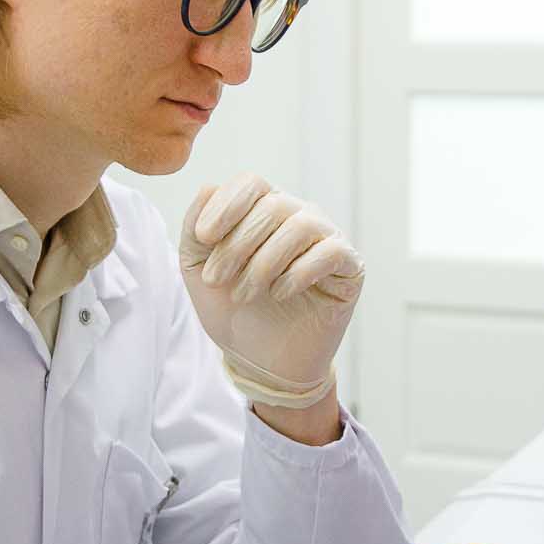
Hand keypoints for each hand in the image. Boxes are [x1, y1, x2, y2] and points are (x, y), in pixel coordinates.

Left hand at [178, 174, 362, 400]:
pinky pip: (330, 252)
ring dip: (264, 262)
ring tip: (244, 294)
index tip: (204, 238)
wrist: (260, 360)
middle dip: (237, 244)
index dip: (226, 205)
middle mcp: (299, 216)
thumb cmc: (232, 309)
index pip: (251, 183)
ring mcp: (327, 239)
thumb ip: (194, 229)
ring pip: (301, 225)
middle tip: (216, 280)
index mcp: (264, 209)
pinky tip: (279, 294)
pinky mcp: (350, 267)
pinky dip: (298, 274)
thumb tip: (208, 187)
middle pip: (272, 205)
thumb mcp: (198, 269)